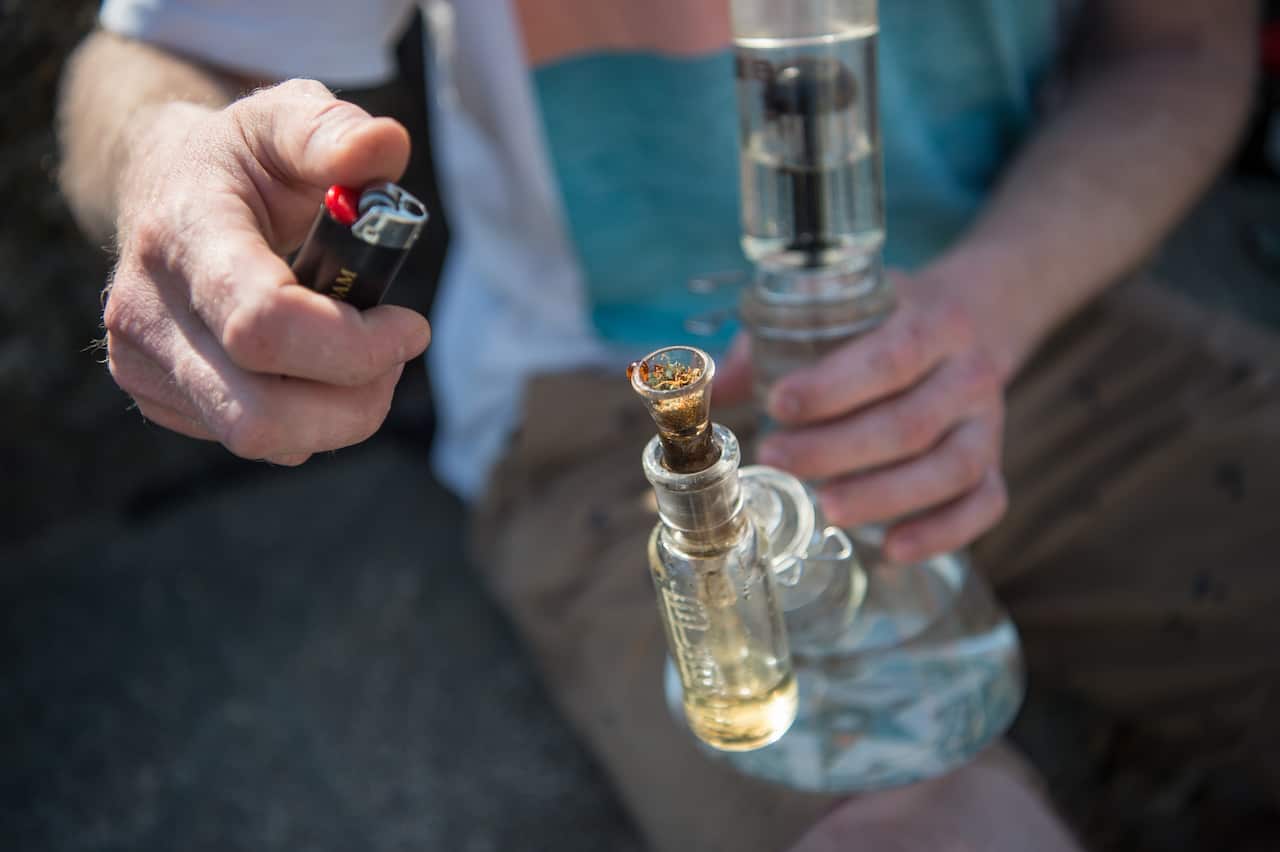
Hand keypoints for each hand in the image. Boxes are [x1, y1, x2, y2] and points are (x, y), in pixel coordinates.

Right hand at [104, 80, 429, 464]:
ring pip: (263, 440)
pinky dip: (310, 419)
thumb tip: (383, 147)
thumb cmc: (243, 156)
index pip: (266, 325)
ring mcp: (144, 364)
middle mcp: (148, 310)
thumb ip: (335, 129)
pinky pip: (257, 442)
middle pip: (263, 415)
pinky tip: (315, 366)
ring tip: (364, 356)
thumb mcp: (284, 118)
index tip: (410, 325)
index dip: (356, 345)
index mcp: (183, 233)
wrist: (162, 186)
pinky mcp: (158, 398)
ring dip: (341, 415)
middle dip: (357, 402)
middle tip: (396, 355)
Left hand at [720, 272, 1007, 562]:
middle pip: (910, 423)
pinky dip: (942, 533)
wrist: (971, 320)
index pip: (889, 357)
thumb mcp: (840, 311)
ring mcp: (988, 423)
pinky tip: (891, 549)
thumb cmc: (883, 323)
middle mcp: (970, 372)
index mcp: (934, 322)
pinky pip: (984, 505)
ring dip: (883, 497)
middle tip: (778, 459)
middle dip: (838, 450)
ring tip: (825, 508)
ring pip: (949, 470)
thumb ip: (774, 345)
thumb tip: (710, 387)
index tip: (779, 406)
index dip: (833, 387)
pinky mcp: (994, 462)